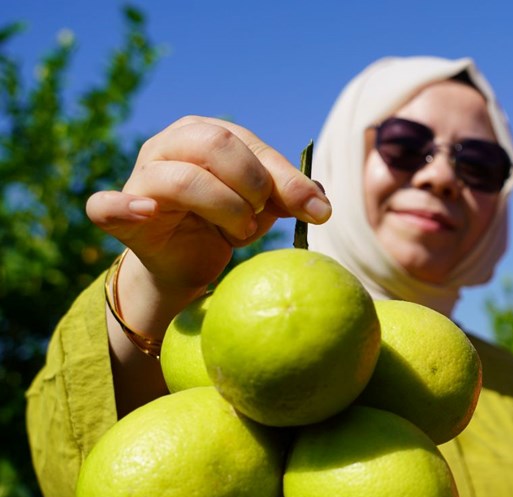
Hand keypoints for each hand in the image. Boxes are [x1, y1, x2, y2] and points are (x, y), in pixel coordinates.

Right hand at [87, 115, 330, 293]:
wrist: (186, 262)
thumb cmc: (226, 223)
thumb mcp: (264, 207)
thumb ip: (290, 197)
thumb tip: (321, 203)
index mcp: (208, 134)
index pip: (252, 146)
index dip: (287, 178)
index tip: (319, 211)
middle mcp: (171, 144)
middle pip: (215, 145)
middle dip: (251, 185)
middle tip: (260, 215)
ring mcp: (141, 175)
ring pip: (182, 178)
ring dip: (222, 208)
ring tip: (238, 230)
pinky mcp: (119, 212)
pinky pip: (107, 206)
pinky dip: (126, 207)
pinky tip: (150, 212)